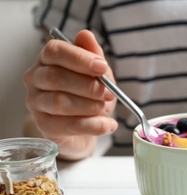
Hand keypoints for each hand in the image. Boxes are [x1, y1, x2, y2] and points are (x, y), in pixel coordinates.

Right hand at [23, 30, 117, 159]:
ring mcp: (37, 103)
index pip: (56, 51)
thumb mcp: (97, 73)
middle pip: (56, 77)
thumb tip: (86, 35)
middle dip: (89, 86)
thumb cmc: (88, 94)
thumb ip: (93, 55)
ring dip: (90, 106)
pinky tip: (108, 124)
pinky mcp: (44, 126)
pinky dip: (94, 125)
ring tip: (106, 108)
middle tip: (109, 94)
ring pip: (60, 102)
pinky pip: (68, 125)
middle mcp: (36, 79)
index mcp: (48, 60)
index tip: (102, 67)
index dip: (80, 59)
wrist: (85, 126)